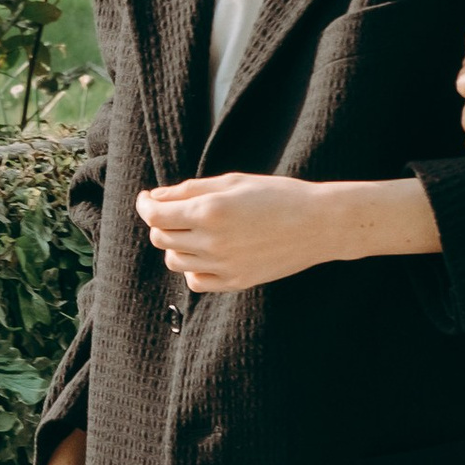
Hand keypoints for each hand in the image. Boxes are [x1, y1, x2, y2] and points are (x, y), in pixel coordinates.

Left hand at [135, 170, 363, 290]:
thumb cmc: (277, 195)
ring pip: (175, 261)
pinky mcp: (235, 282)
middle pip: (161, 238)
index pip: (156, 215)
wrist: (319, 224)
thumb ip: (190, 189)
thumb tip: (157, 197)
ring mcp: (224, 266)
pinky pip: (195, 281)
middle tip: (173, 211)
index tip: (147, 199)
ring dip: (175, 245)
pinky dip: (192, 267)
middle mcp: (212, 241)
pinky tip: (206, 253)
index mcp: (210, 211)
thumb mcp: (233, 182)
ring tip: (193, 230)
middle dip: (160, 222)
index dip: (145, 205)